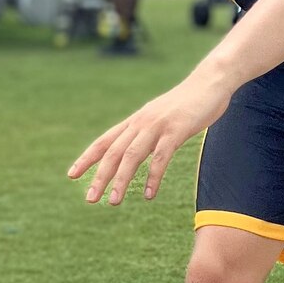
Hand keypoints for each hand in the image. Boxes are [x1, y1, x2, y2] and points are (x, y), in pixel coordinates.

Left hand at [67, 77, 232, 204]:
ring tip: (113, 202)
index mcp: (136, 120)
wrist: (211, 81)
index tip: (72, 175)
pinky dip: (153, 177)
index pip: (105, 140)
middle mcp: (141, 122)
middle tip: (90, 199)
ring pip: (132, 155)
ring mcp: (158, 125)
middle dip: (100, 176)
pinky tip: (148, 194)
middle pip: (114, 151)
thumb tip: (137, 147)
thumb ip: (148, 130)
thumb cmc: (188, 102)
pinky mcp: (176, 129)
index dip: (87, 158)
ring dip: (121, 180)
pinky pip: (160, 157)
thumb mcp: (161, 115)